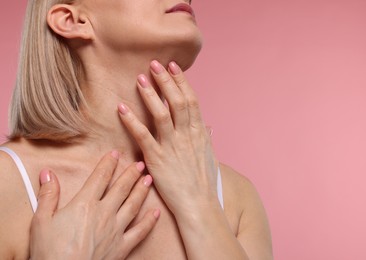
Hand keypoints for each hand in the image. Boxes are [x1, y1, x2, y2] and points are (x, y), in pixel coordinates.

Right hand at [30, 151, 159, 259]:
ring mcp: (115, 230)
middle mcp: (104, 213)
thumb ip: (48, 195)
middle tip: (140, 164)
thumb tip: (48, 173)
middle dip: (131, 174)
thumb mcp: (41, 221)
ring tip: (149, 180)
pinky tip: (156, 213)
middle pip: (121, 188)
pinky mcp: (122, 247)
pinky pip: (140, 232)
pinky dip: (149, 222)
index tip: (116, 153)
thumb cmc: (50, 252)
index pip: (100, 177)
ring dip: (142, 191)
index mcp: (85, 204)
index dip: (108, 163)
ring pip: (133, 205)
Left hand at [118, 60, 219, 218]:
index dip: (182, 82)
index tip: (174, 67)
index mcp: (199, 133)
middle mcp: (187, 135)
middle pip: (177, 101)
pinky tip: (121, 109)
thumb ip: (206, 138)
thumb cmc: (204, 182)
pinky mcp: (157, 158)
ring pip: (161, 113)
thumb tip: (208, 126)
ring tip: (140, 78)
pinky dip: (132, 121)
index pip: (191, 100)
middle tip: (154, 64)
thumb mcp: (209, 156)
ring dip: (150, 94)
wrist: (199, 204)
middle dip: (166, 80)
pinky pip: (142, 136)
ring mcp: (172, 146)